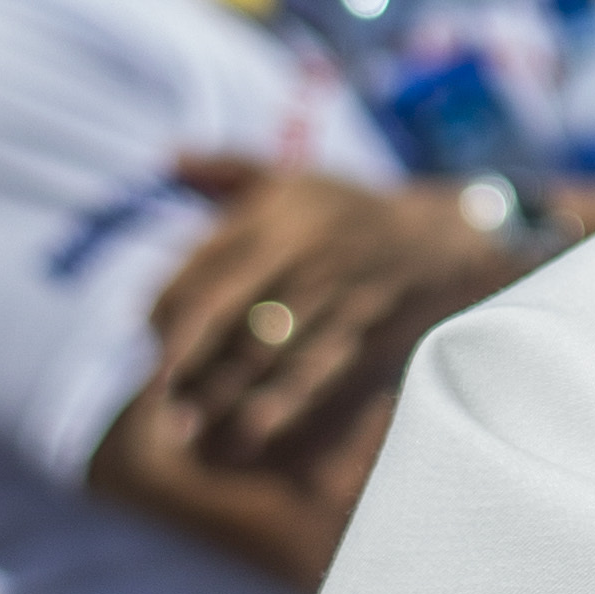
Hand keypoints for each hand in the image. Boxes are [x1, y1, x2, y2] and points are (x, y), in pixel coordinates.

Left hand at [152, 159, 529, 469]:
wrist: (447, 244)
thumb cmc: (351, 213)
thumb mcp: (294, 178)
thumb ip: (227, 171)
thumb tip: (167, 157)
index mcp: (279, 215)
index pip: (206, 265)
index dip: (166, 307)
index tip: (147, 333)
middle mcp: (306, 256)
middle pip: (228, 316)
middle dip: (185, 363)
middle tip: (155, 399)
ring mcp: (338, 300)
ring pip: (266, 355)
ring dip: (220, 395)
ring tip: (184, 429)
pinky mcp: (366, 338)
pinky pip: (316, 380)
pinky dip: (279, 411)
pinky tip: (246, 436)